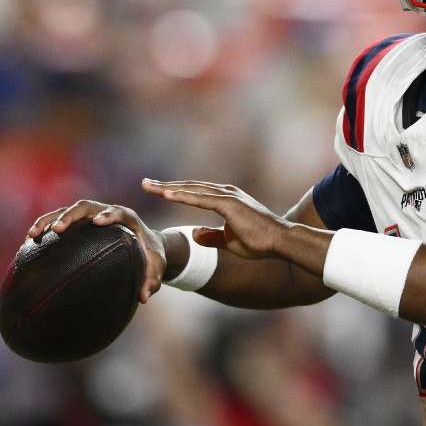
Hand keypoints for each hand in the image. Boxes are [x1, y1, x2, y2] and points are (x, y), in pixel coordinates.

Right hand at [26, 200, 166, 302]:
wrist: (145, 243)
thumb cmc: (151, 255)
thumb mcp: (156, 266)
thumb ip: (152, 280)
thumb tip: (144, 298)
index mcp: (128, 219)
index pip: (119, 212)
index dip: (109, 215)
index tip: (99, 222)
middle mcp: (107, 212)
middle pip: (86, 206)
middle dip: (70, 215)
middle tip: (58, 229)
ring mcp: (91, 215)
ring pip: (67, 210)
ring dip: (49, 219)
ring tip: (33, 234)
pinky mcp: (80, 222)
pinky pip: (59, 219)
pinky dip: (45, 227)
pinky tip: (30, 241)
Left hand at [141, 179, 288, 260]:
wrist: (280, 242)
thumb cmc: (259, 242)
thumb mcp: (229, 241)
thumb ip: (211, 236)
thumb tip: (194, 234)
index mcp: (226, 200)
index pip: (195, 193)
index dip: (175, 191)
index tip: (157, 190)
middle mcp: (225, 193)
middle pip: (190, 187)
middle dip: (166, 185)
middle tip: (145, 183)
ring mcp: (228, 196)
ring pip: (192, 190)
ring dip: (169, 187)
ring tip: (150, 186)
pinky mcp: (229, 204)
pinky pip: (200, 199)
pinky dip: (183, 195)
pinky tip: (167, 194)